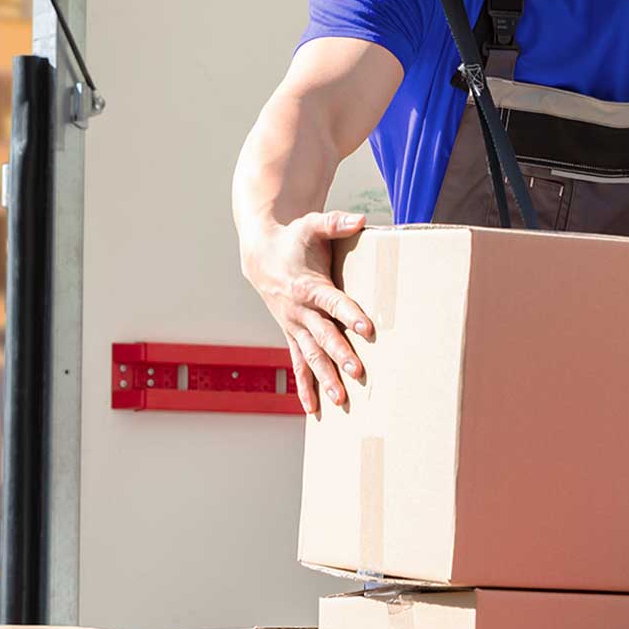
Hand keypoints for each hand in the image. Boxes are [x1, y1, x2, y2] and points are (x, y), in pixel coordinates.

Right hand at [241, 210, 373, 413]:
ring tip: (342, 399)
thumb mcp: (311, 224)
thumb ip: (335, 222)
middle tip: (359, 372)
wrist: (260, 254)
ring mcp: (294, 326)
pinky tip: (314, 410)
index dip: (350, 313)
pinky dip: (304, 387)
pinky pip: (297, 366)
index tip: (368, 328)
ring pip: (310, 357)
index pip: (332, 302)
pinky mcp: (291, 335)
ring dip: (325, 378)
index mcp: (307, 285)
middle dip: (340, 354)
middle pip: (322, 336)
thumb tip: (360, 218)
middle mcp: (299, 311)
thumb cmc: (292, 239)